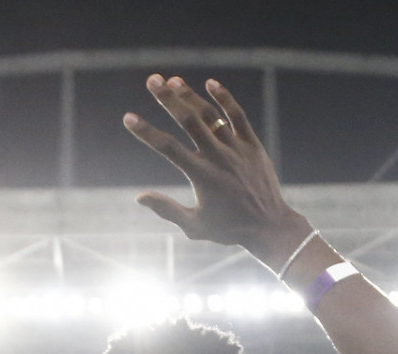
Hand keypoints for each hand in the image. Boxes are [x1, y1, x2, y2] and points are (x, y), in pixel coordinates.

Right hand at [124, 75, 313, 268]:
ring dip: (191, 95)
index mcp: (201, 176)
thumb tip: (139, 196)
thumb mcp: (195, 226)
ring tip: (172, 80)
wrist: (269, 226)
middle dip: (168, 98)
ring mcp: (236, 149)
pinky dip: (225, 98)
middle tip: (152, 80)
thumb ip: (167, 209)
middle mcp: (217, 158)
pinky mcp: (252, 145)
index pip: (167, 148)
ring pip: (211, 115)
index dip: (146, 131)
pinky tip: (210, 83)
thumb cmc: (229, 229)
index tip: (128, 117)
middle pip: (189, 121)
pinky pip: (238, 116)